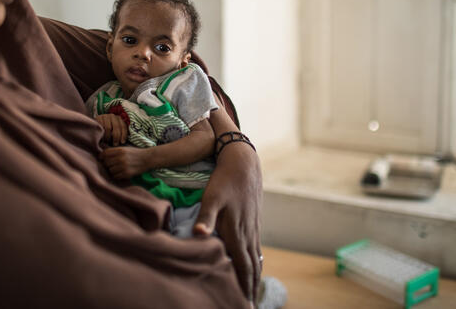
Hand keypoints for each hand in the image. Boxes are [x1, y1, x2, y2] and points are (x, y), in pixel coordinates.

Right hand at [95, 113, 127, 145]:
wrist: (97, 122)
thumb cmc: (109, 128)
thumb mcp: (115, 129)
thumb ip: (120, 133)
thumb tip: (123, 141)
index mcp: (119, 118)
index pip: (123, 126)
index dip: (124, 135)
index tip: (122, 142)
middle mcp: (113, 116)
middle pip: (116, 127)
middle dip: (116, 137)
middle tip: (115, 144)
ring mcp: (105, 116)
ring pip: (108, 128)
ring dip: (108, 137)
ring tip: (107, 142)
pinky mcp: (98, 118)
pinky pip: (101, 127)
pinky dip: (102, 134)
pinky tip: (102, 139)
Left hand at [99, 146, 150, 178]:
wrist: (148, 158)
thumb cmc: (135, 153)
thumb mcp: (125, 148)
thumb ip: (114, 150)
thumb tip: (101, 151)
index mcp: (120, 150)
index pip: (104, 153)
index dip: (102, 156)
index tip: (102, 159)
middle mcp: (121, 158)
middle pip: (106, 163)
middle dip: (108, 164)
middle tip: (113, 164)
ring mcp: (124, 166)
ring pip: (110, 170)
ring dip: (113, 170)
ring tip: (118, 168)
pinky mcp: (127, 173)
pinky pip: (116, 176)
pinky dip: (117, 175)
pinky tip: (122, 172)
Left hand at [192, 106, 262, 301]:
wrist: (243, 162)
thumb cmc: (224, 180)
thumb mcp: (211, 197)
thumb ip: (206, 216)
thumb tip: (199, 234)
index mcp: (236, 231)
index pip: (243, 266)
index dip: (244, 286)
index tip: (245, 302)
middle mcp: (247, 232)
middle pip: (252, 266)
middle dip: (251, 287)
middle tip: (249, 305)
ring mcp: (253, 226)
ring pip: (255, 256)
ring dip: (255, 275)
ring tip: (253, 291)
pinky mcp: (253, 220)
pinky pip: (256, 246)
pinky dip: (255, 260)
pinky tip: (253, 263)